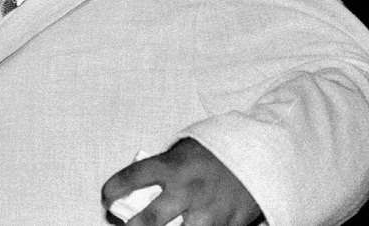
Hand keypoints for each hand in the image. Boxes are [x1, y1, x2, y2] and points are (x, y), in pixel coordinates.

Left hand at [102, 138, 261, 225]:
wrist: (261, 153)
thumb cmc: (217, 150)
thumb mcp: (186, 149)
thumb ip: (165, 167)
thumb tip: (139, 190)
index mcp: (173, 165)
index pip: (132, 177)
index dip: (113, 189)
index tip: (106, 197)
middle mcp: (187, 190)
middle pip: (147, 221)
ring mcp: (208, 212)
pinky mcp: (228, 225)